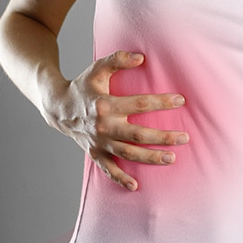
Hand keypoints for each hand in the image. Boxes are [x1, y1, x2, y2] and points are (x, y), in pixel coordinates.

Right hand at [39, 50, 187, 190]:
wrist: (58, 107)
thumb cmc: (83, 86)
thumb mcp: (97, 68)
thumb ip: (118, 59)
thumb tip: (141, 57)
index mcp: (105, 104)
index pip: (139, 104)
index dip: (161, 102)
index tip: (181, 101)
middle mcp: (103, 126)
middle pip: (138, 135)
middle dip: (163, 137)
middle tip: (184, 137)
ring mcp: (99, 142)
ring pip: (128, 154)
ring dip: (151, 158)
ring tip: (172, 158)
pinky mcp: (94, 153)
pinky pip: (108, 170)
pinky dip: (120, 179)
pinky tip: (136, 185)